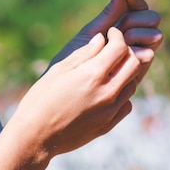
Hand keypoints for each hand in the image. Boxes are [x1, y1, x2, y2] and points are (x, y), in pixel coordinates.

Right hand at [13, 28, 140, 157]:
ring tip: (108, 70)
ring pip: (132, 83)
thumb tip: (101, 39)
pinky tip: (106, 92)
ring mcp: (110, 110)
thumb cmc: (41, 99)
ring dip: (124, 73)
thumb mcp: (59, 69)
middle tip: (112, 49)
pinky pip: (126, 104)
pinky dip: (121, 94)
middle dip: (126, 51)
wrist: (36, 136)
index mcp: (93, 74)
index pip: (120, 47)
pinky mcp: (109, 124)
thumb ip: (84, 53)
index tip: (110, 33)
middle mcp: (107, 92)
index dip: (117, 35)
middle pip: (134, 63)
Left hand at [49, 0, 162, 82]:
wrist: (66, 88)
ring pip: (154, 35)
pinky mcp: (138, 73)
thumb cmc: (74, 59)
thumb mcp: (91, 33)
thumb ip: (110, 14)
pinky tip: (124, 52)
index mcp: (121, 26)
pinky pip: (148, 54)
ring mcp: (137, 55)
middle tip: (121, 26)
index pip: (137, 7)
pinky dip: (137, 50)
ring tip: (121, 40)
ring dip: (138, 33)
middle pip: (151, 19)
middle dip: (138, 18)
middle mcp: (133, 40)